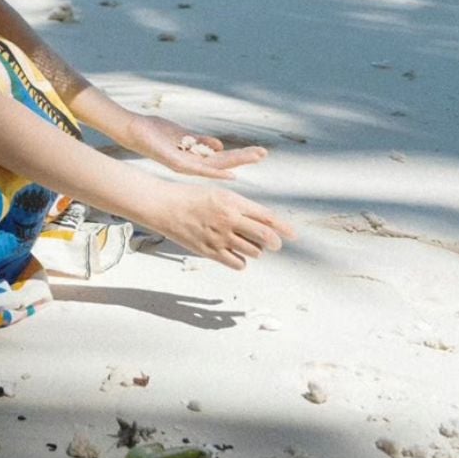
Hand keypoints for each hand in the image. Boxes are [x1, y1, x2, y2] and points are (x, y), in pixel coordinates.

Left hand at [123, 113, 268, 179]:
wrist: (134, 131)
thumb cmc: (156, 133)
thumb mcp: (182, 136)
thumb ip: (199, 141)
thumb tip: (219, 145)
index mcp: (195, 157)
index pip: (222, 159)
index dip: (240, 156)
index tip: (258, 153)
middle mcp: (193, 164)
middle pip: (223, 163)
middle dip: (244, 158)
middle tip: (264, 153)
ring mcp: (186, 165)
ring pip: (216, 166)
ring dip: (236, 162)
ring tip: (255, 156)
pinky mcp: (177, 163)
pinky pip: (198, 169)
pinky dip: (214, 171)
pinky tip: (230, 172)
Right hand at [145, 182, 296, 271]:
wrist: (164, 206)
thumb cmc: (191, 197)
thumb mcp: (218, 194)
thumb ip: (239, 207)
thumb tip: (261, 222)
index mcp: (232, 201)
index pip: (265, 216)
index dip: (283, 227)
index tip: (294, 234)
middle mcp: (229, 219)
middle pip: (265, 236)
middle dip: (274, 241)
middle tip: (275, 244)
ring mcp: (220, 236)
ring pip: (253, 251)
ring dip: (254, 249)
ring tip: (243, 242)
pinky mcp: (211, 251)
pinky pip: (238, 263)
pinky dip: (240, 260)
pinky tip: (233, 252)